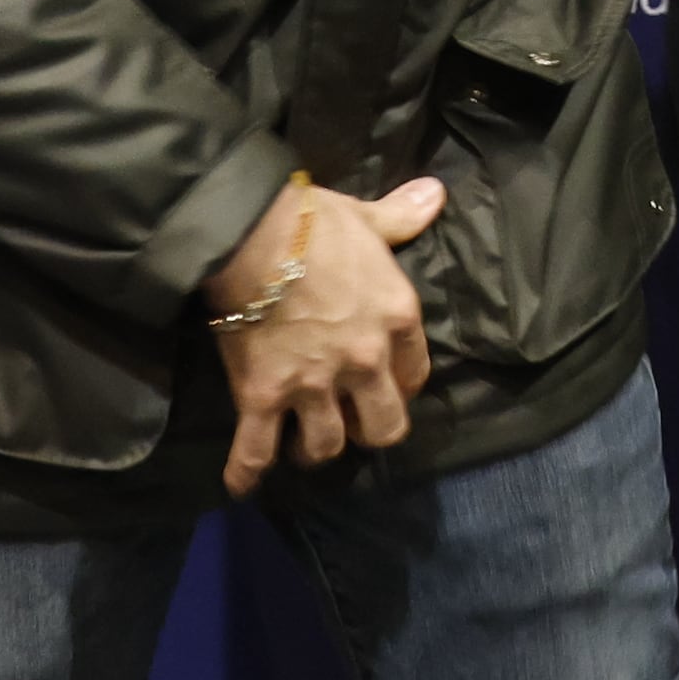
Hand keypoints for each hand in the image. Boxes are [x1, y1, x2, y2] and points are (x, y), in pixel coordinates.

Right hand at [206, 174, 446, 492]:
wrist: (251, 232)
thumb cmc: (314, 221)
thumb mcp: (367, 218)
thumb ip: (402, 216)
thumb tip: (437, 193)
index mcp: (396, 318)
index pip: (415, 374)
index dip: (402, 384)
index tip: (388, 383)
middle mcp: (364, 361)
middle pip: (382, 427)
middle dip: (367, 430)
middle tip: (350, 420)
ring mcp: (314, 384)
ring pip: (325, 446)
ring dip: (313, 447)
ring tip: (301, 441)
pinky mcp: (264, 396)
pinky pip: (256, 449)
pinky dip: (246, 473)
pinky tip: (240, 486)